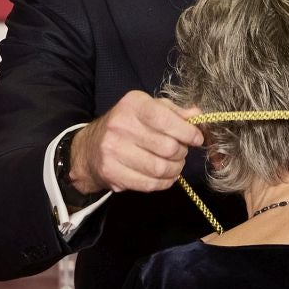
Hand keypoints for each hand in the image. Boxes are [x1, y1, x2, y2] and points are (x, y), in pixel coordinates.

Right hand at [69, 92, 202, 194]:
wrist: (90, 148)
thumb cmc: (127, 125)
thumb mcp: (149, 109)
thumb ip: (174, 112)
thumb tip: (197, 116)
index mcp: (133, 104)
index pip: (165, 119)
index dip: (187, 132)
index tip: (197, 138)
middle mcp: (120, 125)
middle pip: (167, 147)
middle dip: (182, 152)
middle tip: (181, 152)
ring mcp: (113, 150)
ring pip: (160, 168)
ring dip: (175, 169)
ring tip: (175, 165)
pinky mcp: (111, 172)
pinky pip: (149, 183)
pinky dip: (164, 182)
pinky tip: (165, 176)